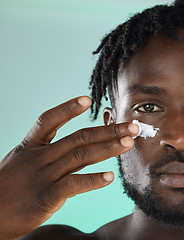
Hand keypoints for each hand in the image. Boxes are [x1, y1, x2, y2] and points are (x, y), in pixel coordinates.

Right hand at [0, 96, 138, 239]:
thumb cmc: (7, 186)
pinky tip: (110, 176)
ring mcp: (43, 175)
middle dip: (106, 130)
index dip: (68, 108)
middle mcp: (38, 157)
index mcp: (30, 146)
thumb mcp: (21, 162)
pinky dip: (93, 180)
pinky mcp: (47, 196)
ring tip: (128, 142)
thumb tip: (73, 153)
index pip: (49, 120)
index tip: (87, 99)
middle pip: (78, 137)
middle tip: (129, 125)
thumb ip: (45, 154)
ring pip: (80, 156)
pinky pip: (74, 184)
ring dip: (107, 148)